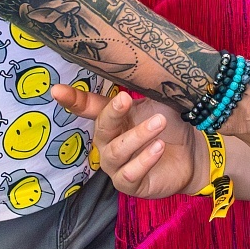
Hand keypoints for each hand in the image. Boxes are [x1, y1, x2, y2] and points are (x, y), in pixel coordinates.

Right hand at [53, 84, 197, 197]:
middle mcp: (108, 142)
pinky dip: (145, 159)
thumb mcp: (157, 102)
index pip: (87, 107)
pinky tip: (159, 147)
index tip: (56, 90)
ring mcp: (117, 165)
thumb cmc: (171, 124)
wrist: (194, 153)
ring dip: (138, 136)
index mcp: (112, 118)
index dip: (72, 99)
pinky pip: (130, 173)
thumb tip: (139, 63)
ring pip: (116, 151)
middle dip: (112, 113)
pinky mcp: (130, 185)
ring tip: (159, 123)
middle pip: (101, 127)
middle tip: (125, 98)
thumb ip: (142, 88)